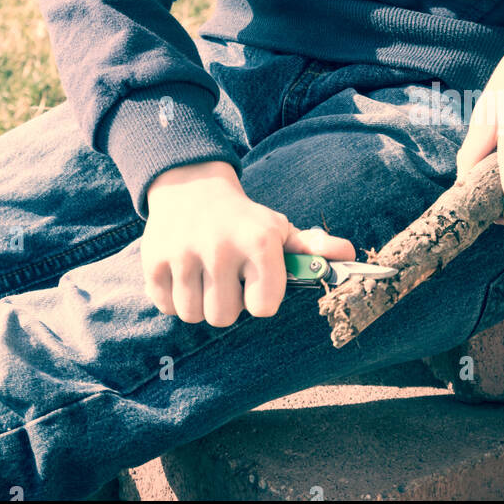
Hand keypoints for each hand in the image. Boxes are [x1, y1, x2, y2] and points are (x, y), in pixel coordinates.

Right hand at [141, 159, 354, 326]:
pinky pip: (165, 306)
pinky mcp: (153, 260)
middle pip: (224, 316)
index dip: (259, 299)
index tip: (254, 281)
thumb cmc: (243, 220)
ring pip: (193, 315)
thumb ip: (313, 250)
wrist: (190, 187)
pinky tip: (182, 272)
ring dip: (199, 302)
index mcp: (258, 240)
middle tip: (225, 278)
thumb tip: (350, 255)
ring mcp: (183, 253)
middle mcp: (220, 245)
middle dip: (226, 303)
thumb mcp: (278, 230)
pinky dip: (172, 296)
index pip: (263, 308)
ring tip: (204, 276)